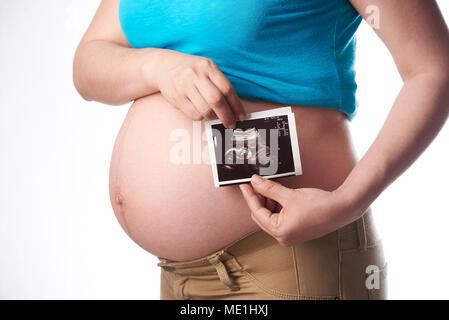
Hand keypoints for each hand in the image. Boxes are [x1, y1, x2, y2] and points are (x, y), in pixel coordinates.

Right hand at [154, 50, 244, 128]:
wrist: (164, 66)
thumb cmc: (191, 71)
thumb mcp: (207, 70)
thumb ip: (219, 85)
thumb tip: (234, 109)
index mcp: (208, 66)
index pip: (227, 89)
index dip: (236, 105)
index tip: (241, 116)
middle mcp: (196, 75)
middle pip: (216, 100)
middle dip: (227, 115)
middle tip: (231, 123)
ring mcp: (185, 85)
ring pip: (205, 109)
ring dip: (213, 117)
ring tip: (215, 117)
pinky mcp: (176, 97)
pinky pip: (194, 114)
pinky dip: (201, 117)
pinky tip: (202, 113)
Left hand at [239, 175, 359, 246]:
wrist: (342, 209)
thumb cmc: (320, 205)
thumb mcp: (290, 195)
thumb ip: (269, 189)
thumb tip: (255, 182)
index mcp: (280, 232)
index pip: (257, 212)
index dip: (249, 196)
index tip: (244, 185)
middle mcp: (283, 238)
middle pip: (261, 217)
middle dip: (258, 200)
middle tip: (255, 184)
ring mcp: (290, 236)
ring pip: (270, 217)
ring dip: (267, 203)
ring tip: (268, 188)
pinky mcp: (296, 231)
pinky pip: (279, 219)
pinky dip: (277, 207)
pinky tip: (278, 196)